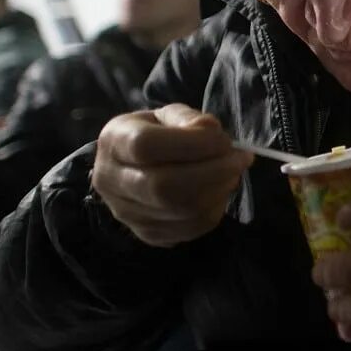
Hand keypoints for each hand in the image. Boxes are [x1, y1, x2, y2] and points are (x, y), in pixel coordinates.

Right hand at [91, 103, 253, 247]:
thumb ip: (188, 119)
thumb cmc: (154, 135)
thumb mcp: (167, 115)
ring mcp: (127, 214)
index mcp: (114, 142)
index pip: (147, 146)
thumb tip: (211, 132)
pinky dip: (214, 210)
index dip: (193, 144)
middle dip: (213, 172)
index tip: (224, 141)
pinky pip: (189, 229)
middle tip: (239, 160)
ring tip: (233, 174)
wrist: (131, 168)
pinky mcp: (147, 234)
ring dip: (218, 191)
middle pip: (163, 186)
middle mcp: (111, 181)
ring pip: (179, 211)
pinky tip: (220, 192)